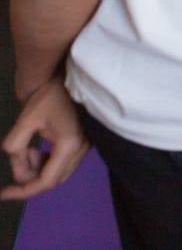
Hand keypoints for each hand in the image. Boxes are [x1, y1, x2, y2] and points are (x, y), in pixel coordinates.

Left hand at [1, 79, 89, 201]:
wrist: (66, 75)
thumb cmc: (48, 95)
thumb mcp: (26, 120)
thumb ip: (16, 148)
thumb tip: (17, 171)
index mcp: (69, 145)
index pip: (47, 181)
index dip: (24, 191)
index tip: (4, 194)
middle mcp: (81, 150)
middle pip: (54, 179)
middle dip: (31, 177)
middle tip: (16, 163)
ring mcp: (85, 146)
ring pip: (59, 172)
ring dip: (38, 168)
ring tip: (25, 151)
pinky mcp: (83, 141)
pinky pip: (63, 162)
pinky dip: (47, 161)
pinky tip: (36, 148)